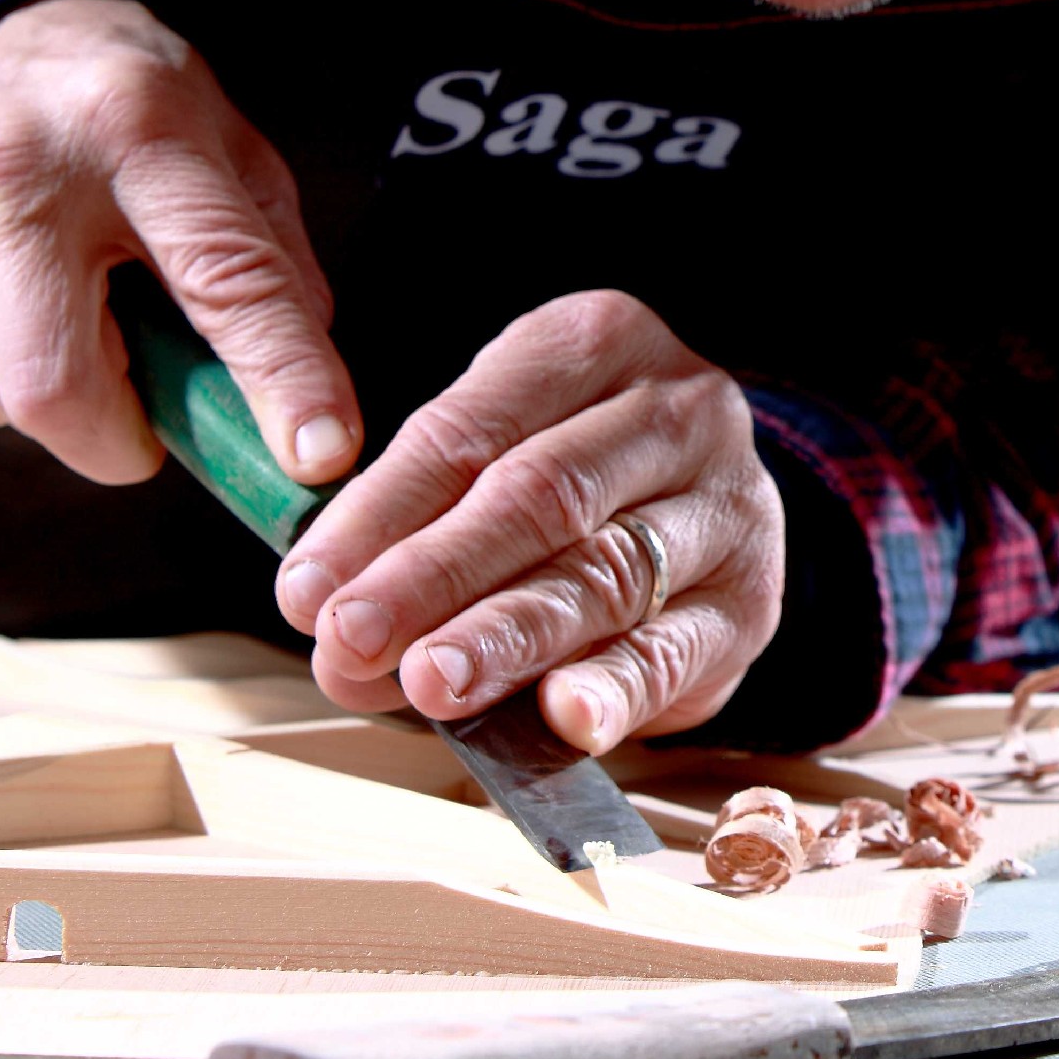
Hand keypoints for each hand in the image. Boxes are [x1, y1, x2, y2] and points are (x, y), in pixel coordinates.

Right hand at [0, 0, 360, 486]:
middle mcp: (18, 175)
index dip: (279, 375)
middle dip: (123, 434)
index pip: (223, 276)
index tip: (319, 454)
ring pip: (14, 403)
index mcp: (138, 129)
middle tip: (149, 397)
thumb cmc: (107, 99)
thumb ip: (271, 256)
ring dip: (69, 386)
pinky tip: (4, 291)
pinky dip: (4, 372)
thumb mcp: (218, 134)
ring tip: (65, 293)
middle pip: (65, 387)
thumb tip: (303, 393)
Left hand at [273, 290, 784, 755]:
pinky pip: (677, 649)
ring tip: (432, 683)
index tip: (305, 590)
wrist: (704, 511)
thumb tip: (324, 614)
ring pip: (607, 573)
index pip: (470, 430)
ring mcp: (729, 504)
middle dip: (434, 577)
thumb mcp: (491, 458)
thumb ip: (414, 524)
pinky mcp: (752, 602)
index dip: (379, 514)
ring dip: (508, 637)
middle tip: (352, 641)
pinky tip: (563, 717)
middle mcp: (679, 409)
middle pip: (542, 496)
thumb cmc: (566, 482)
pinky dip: (614, 688)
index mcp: (596, 341)